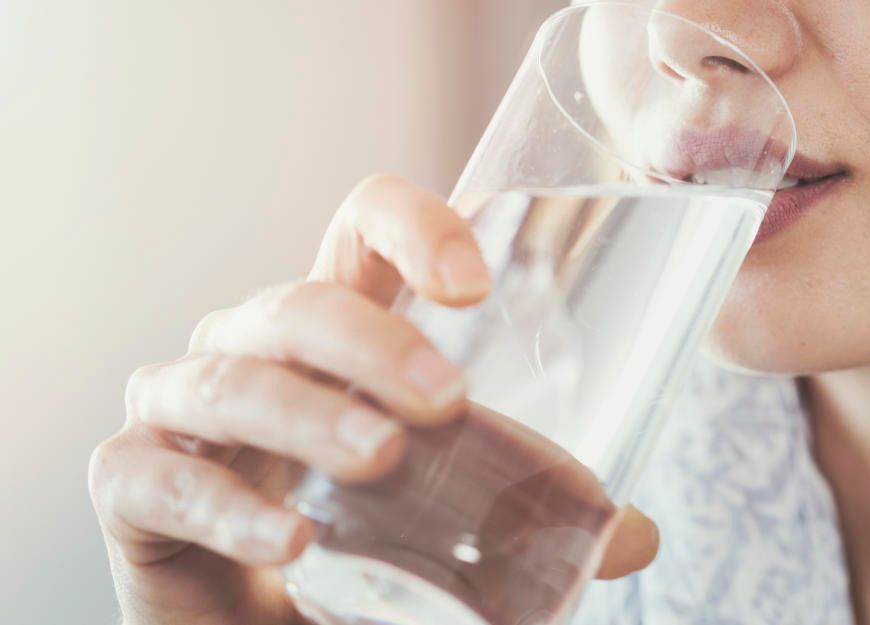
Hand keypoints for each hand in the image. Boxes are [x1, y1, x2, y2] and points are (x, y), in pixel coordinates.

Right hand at [89, 174, 659, 624]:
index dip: (412, 226)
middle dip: (372, 342)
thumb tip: (632, 536)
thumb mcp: (454, 522)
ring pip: (232, 378)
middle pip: (300, 304)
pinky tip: (292, 542)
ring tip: (381, 459)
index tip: (475, 284)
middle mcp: (257, 352)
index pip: (361, 232)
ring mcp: (183, 412)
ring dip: (310, 414)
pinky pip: (156, 475)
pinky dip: (226, 505)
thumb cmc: (357, 553)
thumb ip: (530, 514)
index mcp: (338, 337)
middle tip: (445, 402)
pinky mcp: (131, 487)